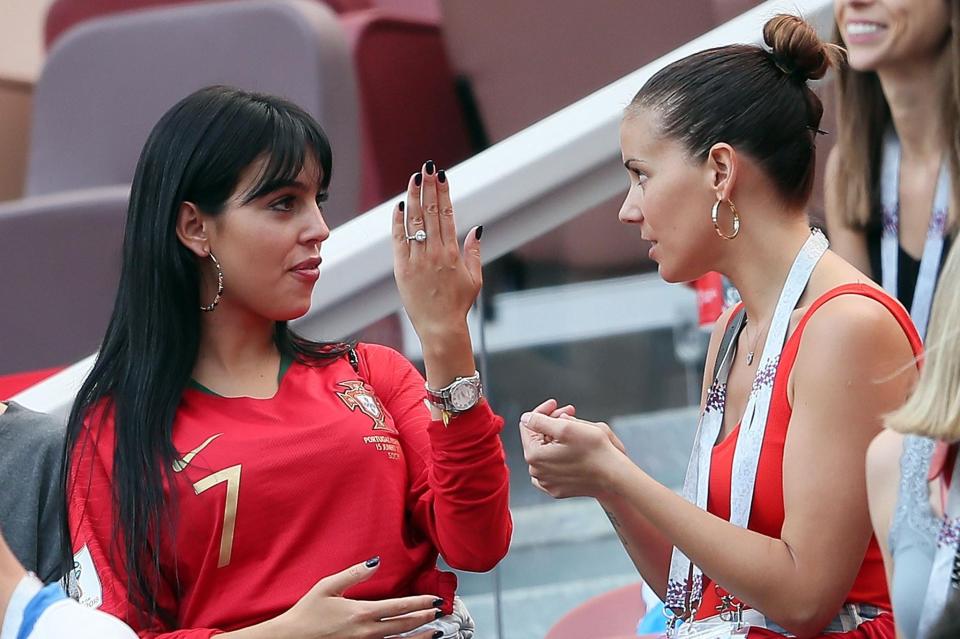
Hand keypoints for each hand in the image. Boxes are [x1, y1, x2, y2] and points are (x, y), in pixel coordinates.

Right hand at [272, 559, 442, 638]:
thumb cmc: (306, 612)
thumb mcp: (327, 586)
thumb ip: (354, 573)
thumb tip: (376, 561)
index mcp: (361, 613)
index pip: (398, 607)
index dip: (419, 603)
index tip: (434, 599)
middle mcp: (366, 632)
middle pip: (404, 626)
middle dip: (424, 618)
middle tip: (439, 611)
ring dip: (419, 637)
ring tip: (436, 633)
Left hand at [392, 162, 481, 341]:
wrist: (440, 328)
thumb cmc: (459, 304)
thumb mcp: (474, 279)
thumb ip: (474, 252)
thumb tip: (477, 228)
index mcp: (453, 253)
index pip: (447, 215)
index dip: (443, 193)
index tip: (442, 175)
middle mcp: (434, 253)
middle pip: (430, 213)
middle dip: (428, 187)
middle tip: (427, 166)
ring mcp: (417, 260)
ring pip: (414, 222)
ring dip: (414, 198)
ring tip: (414, 178)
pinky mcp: (402, 269)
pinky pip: (399, 241)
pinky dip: (398, 223)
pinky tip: (400, 206)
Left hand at [520, 405, 626, 499]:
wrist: (614, 476)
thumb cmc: (595, 451)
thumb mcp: (567, 427)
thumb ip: (540, 420)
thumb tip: (525, 418)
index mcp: (534, 455)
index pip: (528, 425)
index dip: (543, 411)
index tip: (557, 404)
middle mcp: (536, 472)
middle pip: (537, 438)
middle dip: (552, 422)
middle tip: (571, 412)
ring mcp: (546, 483)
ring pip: (545, 451)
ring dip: (557, 438)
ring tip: (575, 429)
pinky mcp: (557, 489)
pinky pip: (552, 467)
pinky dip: (559, 455)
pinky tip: (572, 448)